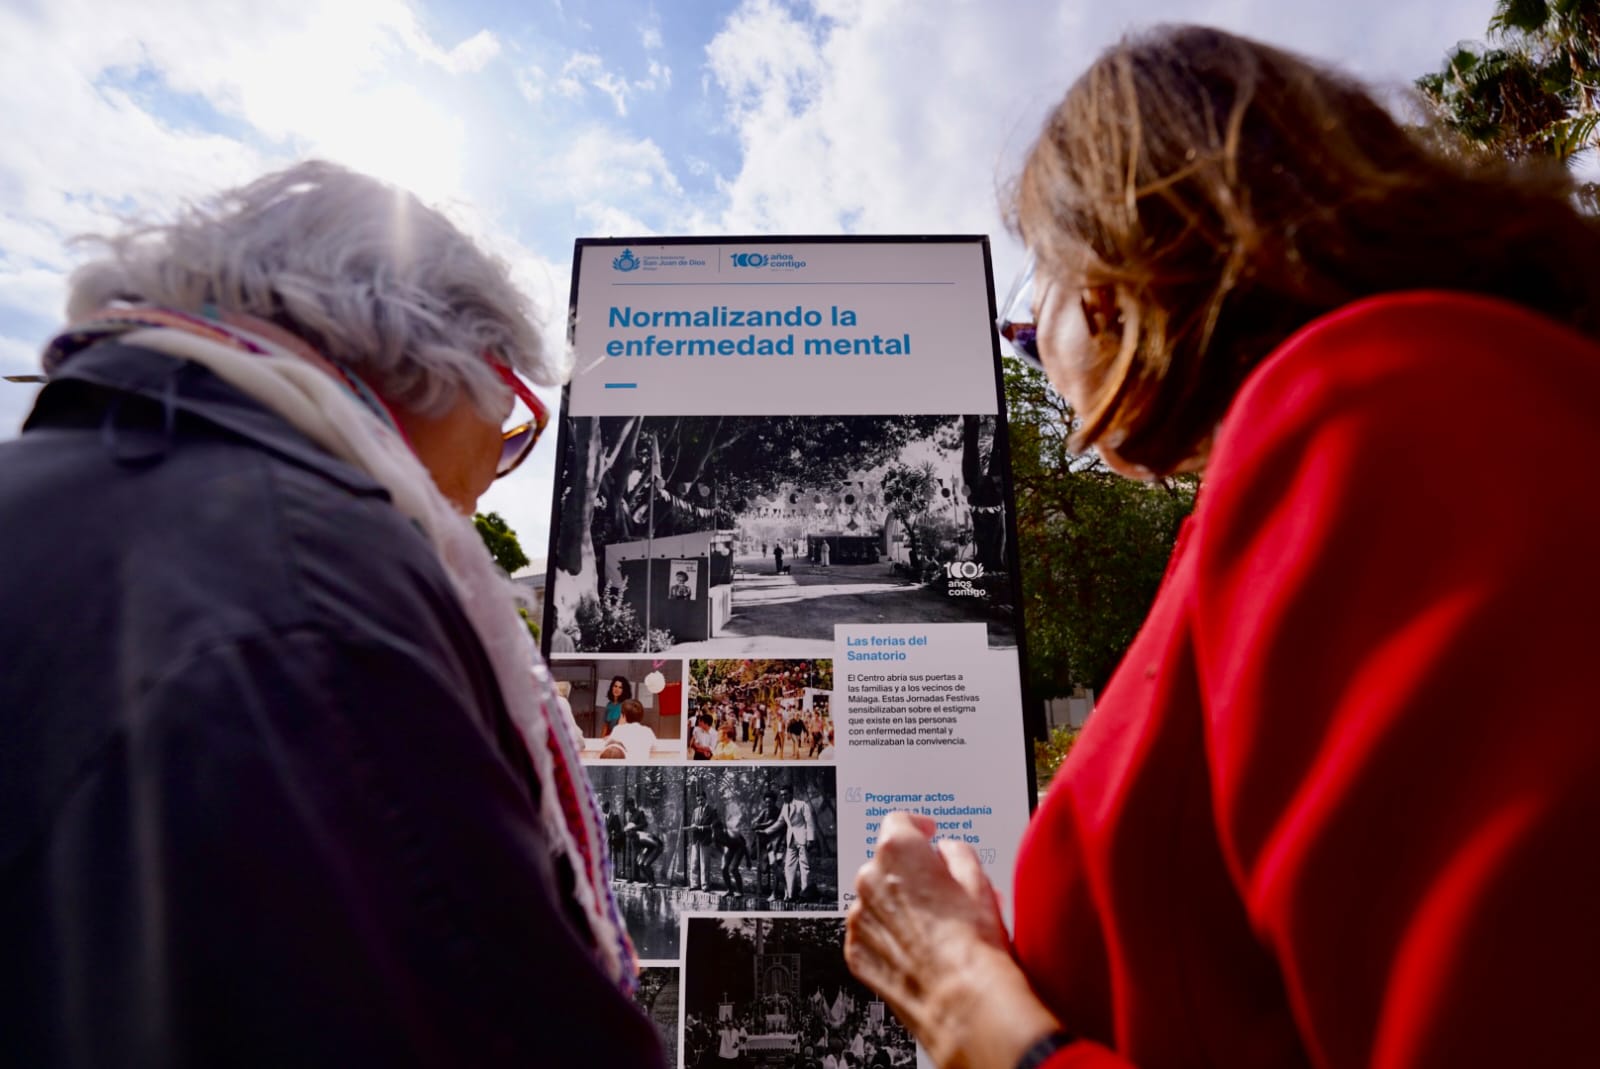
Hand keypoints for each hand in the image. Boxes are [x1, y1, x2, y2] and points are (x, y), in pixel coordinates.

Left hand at [845, 812, 1059, 1068]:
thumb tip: (948, 853)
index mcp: (899, 851)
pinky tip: (916, 951)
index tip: (927, 833)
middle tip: (939, 890)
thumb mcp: (979, 881)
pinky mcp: (856, 952)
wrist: (962, 1001)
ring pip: (875, 901)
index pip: (899, 822)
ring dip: (896, 907)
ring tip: (932, 929)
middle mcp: (870, 880)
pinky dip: (887, 938)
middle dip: (909, 872)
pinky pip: (870, 935)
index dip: (918, 827)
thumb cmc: (972, 944)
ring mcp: (859, 918)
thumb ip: (957, 854)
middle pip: (885, 863)